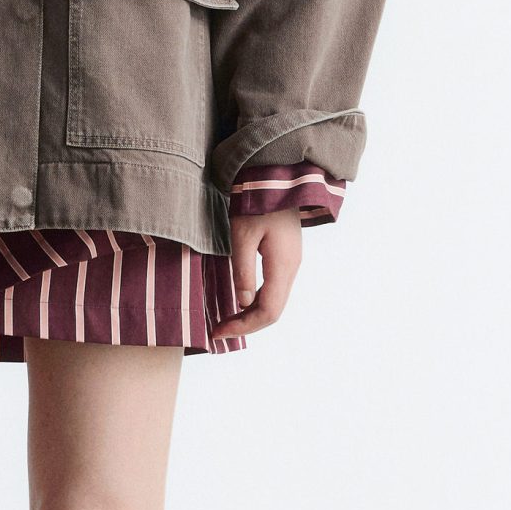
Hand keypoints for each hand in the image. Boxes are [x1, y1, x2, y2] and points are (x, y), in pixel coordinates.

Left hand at [208, 206, 302, 338]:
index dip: (244, 326)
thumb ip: (243, 271)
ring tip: (226, 319)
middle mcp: (292, 268)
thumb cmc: (256, 202)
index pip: (268, 311)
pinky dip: (257, 301)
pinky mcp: (286, 257)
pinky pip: (274, 289)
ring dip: (251, 315)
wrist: (275, 178)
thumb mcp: (242, 236)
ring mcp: (291, 263)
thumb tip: (244, 303)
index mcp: (283, 266)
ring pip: (275, 301)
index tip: (218, 331)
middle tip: (218, 330)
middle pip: (273, 310)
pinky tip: (240, 301)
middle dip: (246, 324)